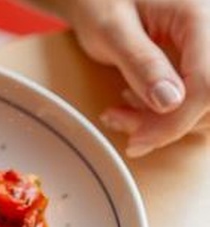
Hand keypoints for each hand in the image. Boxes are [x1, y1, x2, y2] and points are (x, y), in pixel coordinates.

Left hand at [63, 0, 209, 156]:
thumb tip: (170, 103)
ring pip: (207, 106)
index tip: (138, 141)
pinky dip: (168, 113)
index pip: (208, 84)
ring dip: (165, 122)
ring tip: (121, 111)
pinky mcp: (201, 61)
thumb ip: (140, 63)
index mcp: (200, 16)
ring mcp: (208, 48)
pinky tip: (136, 104)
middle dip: (166, 123)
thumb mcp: (111, 29)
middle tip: (119, 120)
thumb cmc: (101, 1)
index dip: (175, 122)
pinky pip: (198, 100)